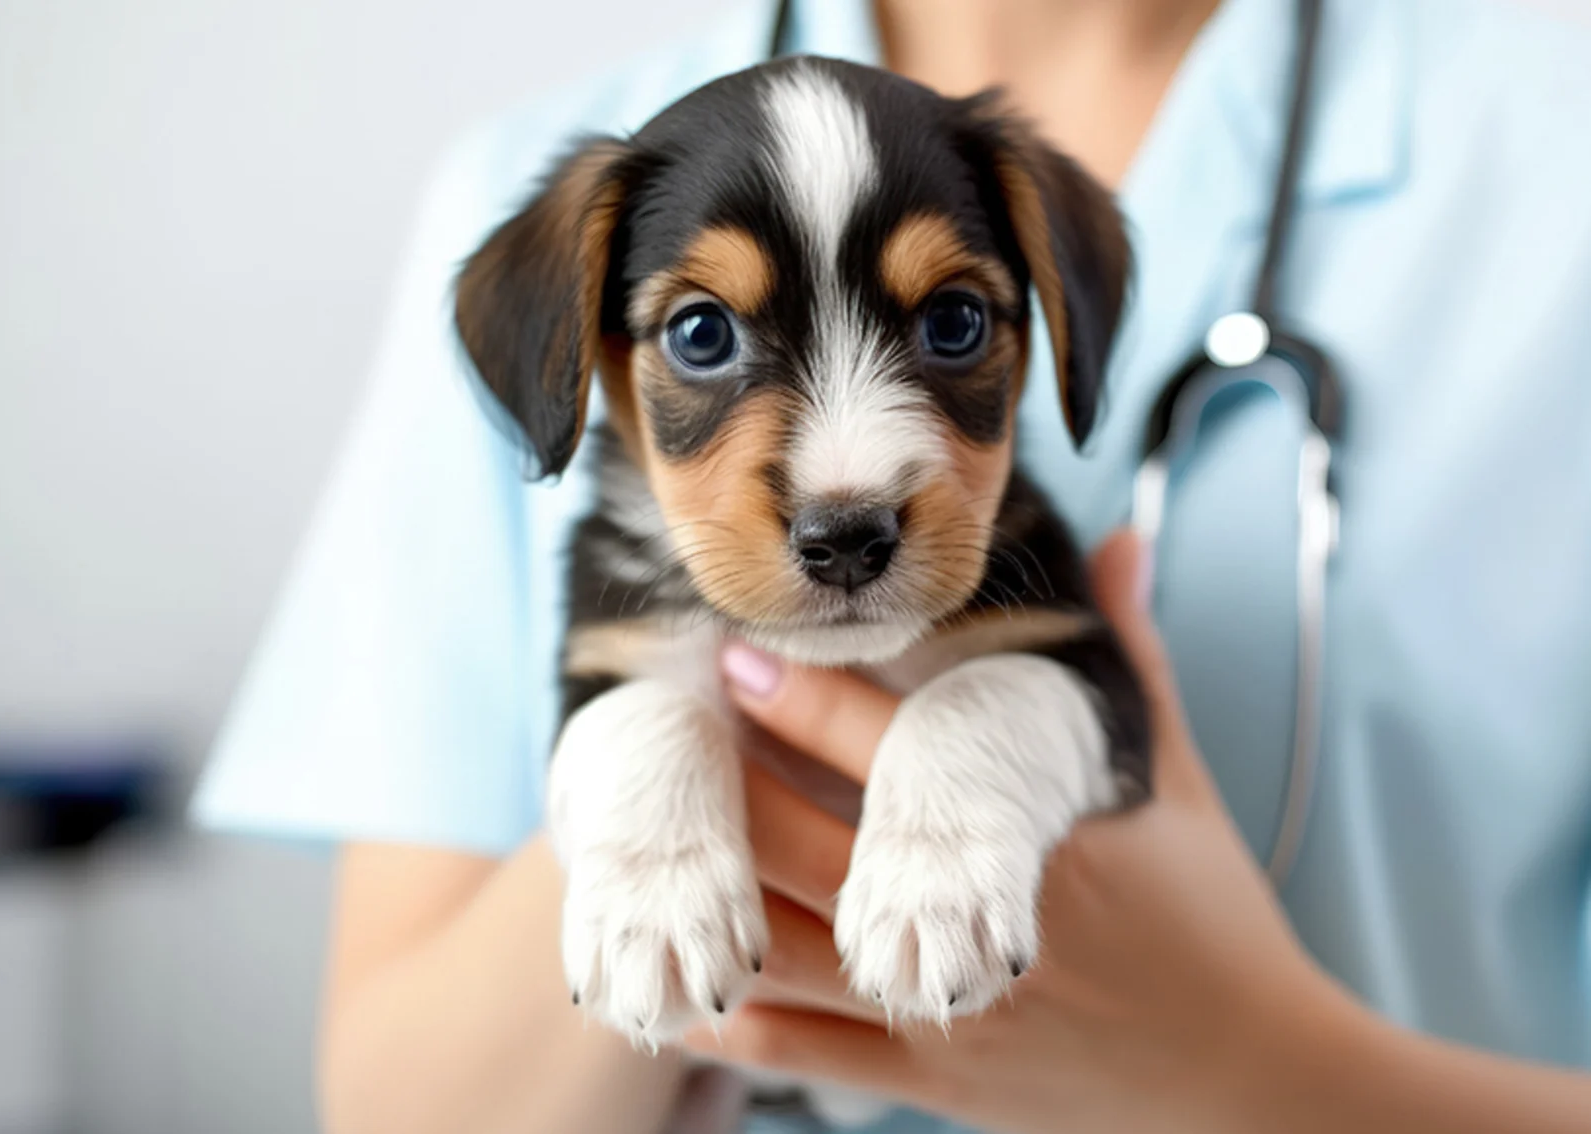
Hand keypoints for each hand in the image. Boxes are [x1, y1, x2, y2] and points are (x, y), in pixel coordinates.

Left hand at [682, 531, 1377, 1133]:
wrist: (1256, 1089)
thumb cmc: (1214, 923)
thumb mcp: (1175, 787)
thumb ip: (1131, 661)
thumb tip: (1121, 536)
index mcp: (1044, 843)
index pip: (900, 760)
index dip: (807, 704)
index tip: (734, 652)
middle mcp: (984, 929)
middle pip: (817, 850)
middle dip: (729, 789)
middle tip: (656, 728)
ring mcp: (953, 1015)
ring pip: (793, 952)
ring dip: (708, 900)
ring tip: (630, 847)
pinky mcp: (934, 1085)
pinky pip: (806, 1056)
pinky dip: (733, 1022)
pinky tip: (668, 981)